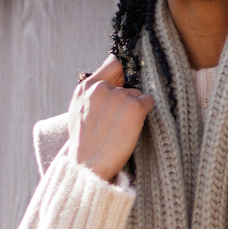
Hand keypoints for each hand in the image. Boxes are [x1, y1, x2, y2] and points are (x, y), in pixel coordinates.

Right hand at [67, 54, 152, 180]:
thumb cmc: (84, 142)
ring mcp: (120, 96)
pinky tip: (134, 126)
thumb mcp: (78, 110)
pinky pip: (149, 101)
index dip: (121, 75)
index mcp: (86, 87)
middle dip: (125, 100)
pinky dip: (146, 112)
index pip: (113, 64)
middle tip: (117, 121)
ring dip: (134, 109)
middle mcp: (103, 87)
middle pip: (127, 85)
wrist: (88, 164)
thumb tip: (111, 77)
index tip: (123, 84)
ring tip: (121, 128)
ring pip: (137, 95)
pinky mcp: (135, 107)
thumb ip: (91, 92)